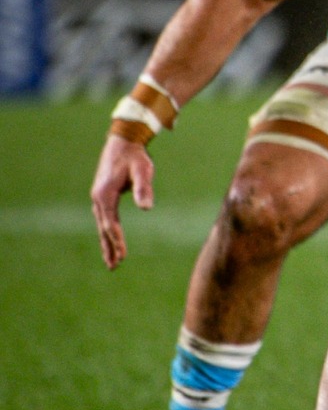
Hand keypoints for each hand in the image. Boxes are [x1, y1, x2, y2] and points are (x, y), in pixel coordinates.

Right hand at [91, 132, 155, 269]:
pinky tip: (111, 240)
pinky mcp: (103, 196)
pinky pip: (105, 218)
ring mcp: (99, 197)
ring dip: (107, 243)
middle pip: (104, 228)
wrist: (124, 142)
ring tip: (112, 262)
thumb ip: (144, 188)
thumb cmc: (136, 157)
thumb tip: (146, 208)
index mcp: (105, 195)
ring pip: (102, 225)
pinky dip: (107, 231)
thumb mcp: (143, 170)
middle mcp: (98, 198)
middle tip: (114, 266)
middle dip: (109, 247)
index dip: (117, 239)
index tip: (123, 254)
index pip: (111, 223)